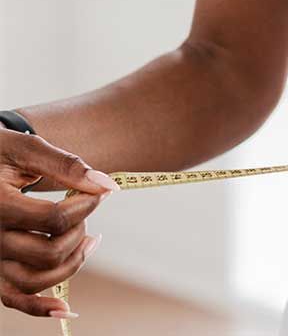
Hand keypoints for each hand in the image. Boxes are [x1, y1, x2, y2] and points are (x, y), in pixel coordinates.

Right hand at [0, 126, 118, 317]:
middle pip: (49, 253)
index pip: (53, 219)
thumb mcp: (27, 149)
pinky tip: (65, 308)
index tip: (99, 192)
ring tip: (86, 237)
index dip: (86, 206)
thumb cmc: (0, 153)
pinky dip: (38, 307)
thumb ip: (66, 165)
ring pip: (37, 280)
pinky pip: (12, 298)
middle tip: (84, 209)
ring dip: (72, 261)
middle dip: (79, 230)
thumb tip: (107, 186)